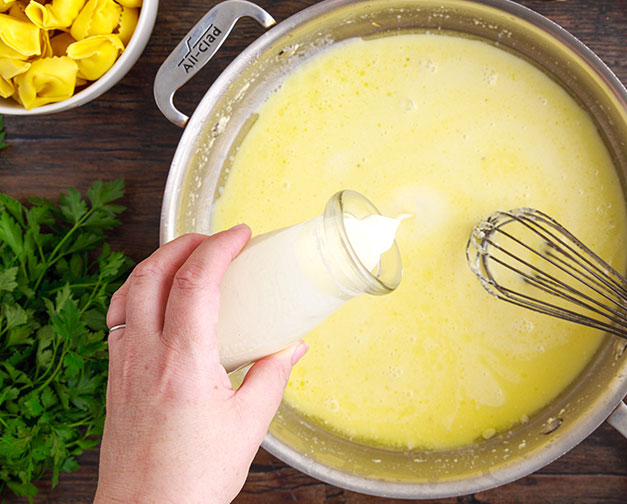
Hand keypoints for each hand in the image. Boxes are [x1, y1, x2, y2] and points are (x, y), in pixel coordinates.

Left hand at [94, 225, 307, 503]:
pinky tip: (161, 303)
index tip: (241, 233)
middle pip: (152, 272)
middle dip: (184, 242)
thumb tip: (292, 346)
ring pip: (128, 290)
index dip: (219, 246)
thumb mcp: (249, 425)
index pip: (196, 281)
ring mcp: (124, 364)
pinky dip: (139, 292)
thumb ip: (272, 376)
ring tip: (186, 259)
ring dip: (157, 263)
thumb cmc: (195, 478)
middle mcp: (146, 354)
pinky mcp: (116, 378)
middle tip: (215, 238)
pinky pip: (119, 316)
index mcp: (184, 361)